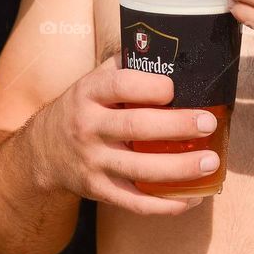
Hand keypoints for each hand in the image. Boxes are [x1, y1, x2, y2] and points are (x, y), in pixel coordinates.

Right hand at [35, 57, 220, 214]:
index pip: (119, 85)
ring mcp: (93, 162)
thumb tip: (171, 49)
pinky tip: (191, 198)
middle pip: (136, 127)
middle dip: (177, 126)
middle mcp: (88, 127)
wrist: (42, 151)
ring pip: (139, 169)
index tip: (174, 89)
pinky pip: (134, 202)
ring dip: (180, 168)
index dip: (149, 86)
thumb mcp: (92, 81)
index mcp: (88, 93)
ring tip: (211, 162)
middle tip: (208, 123)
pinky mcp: (98, 190)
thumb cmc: (82, 108)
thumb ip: (125, 66)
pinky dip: (164, 204)